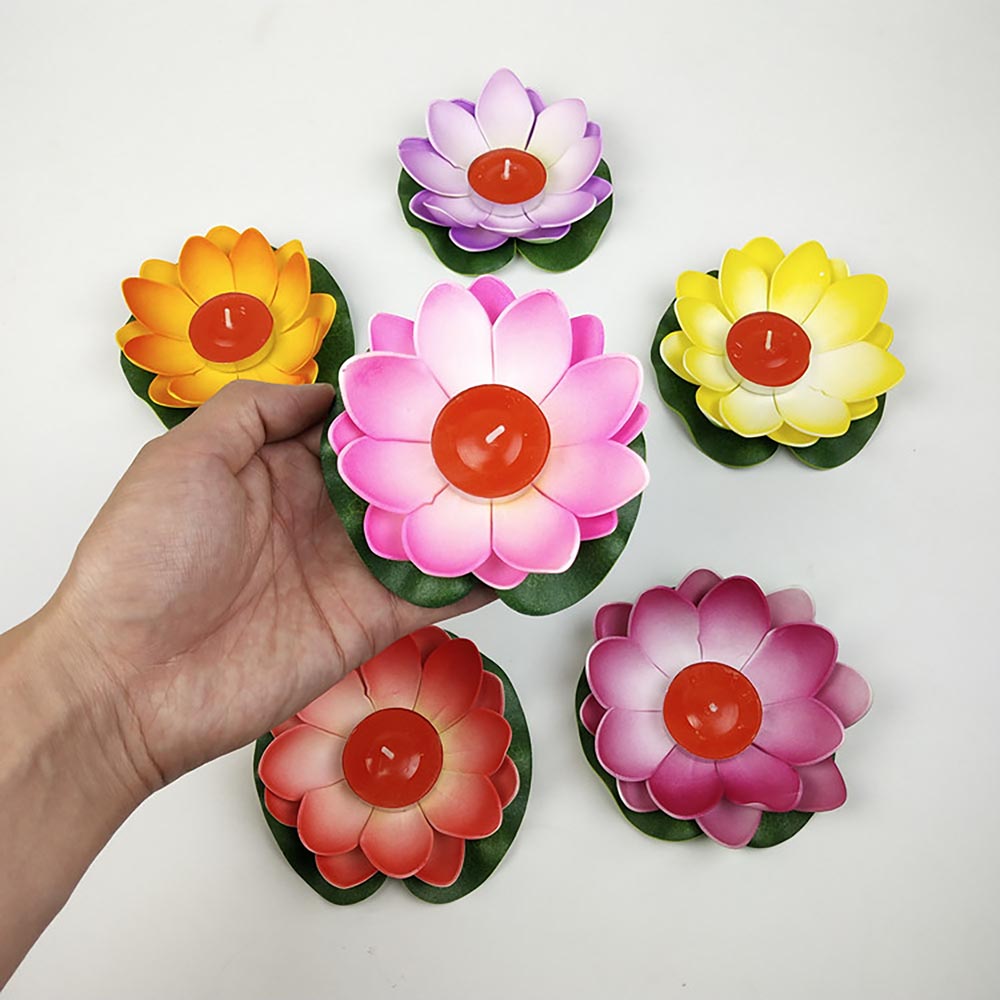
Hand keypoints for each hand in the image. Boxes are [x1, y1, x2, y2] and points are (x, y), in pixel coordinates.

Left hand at [48, 380, 490, 794]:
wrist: (129, 681)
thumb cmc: (145, 559)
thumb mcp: (184, 457)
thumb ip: (254, 410)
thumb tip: (328, 392)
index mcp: (278, 469)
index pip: (354, 429)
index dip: (396, 406)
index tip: (447, 381)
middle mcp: (321, 516)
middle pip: (400, 477)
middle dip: (448, 453)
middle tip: (509, 425)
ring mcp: (349, 571)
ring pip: (427, 532)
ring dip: (472, 511)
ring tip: (532, 478)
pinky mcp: (370, 623)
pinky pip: (434, 596)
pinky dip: (475, 577)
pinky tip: (519, 552)